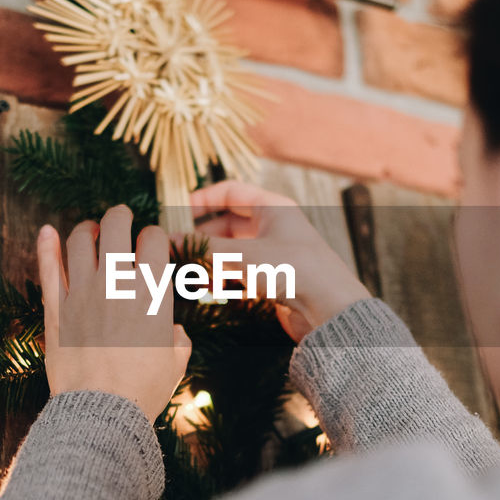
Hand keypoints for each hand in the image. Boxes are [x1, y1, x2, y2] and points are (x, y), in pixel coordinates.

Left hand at [38, 204, 191, 424]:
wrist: (100, 411)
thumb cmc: (142, 390)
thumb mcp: (174, 364)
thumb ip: (177, 341)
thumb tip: (175, 333)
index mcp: (152, 292)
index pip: (155, 240)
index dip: (154, 235)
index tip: (152, 242)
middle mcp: (117, 283)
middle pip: (116, 225)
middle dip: (120, 215)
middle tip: (121, 216)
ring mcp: (82, 292)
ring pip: (80, 240)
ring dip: (86, 228)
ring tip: (90, 229)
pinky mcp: (56, 308)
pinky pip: (48, 268)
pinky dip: (46, 246)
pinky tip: (46, 232)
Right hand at [176, 180, 369, 342]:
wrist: (329, 308)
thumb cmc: (293, 270)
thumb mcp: (243, 254)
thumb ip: (204, 248)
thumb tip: (170, 241)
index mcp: (272, 207)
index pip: (231, 191)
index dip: (203, 198)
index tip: (178, 211)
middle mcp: (273, 226)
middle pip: (227, 222)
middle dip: (201, 235)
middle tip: (176, 247)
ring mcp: (272, 252)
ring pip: (232, 249)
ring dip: (209, 258)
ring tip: (185, 269)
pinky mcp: (273, 277)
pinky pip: (240, 271)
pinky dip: (221, 275)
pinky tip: (205, 286)